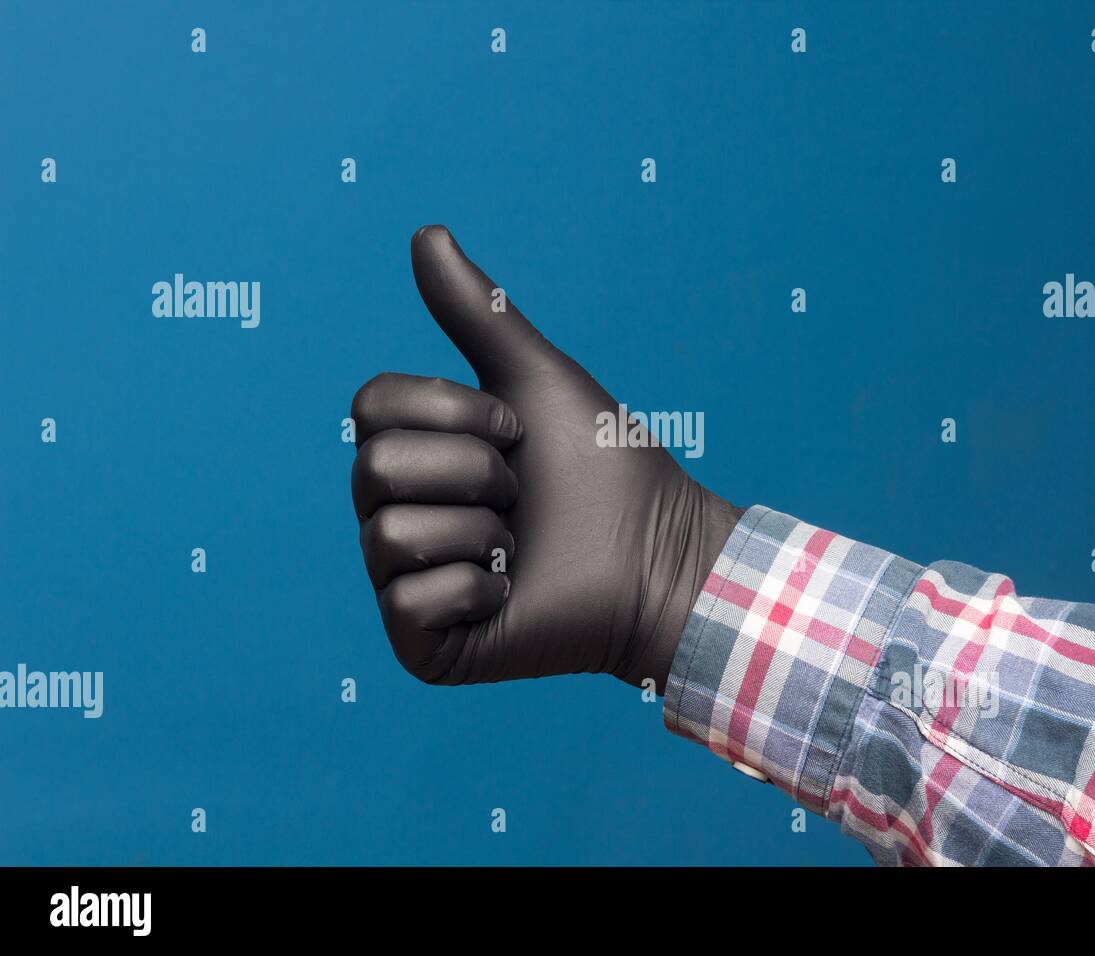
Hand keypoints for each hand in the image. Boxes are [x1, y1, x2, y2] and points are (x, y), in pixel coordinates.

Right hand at [350, 226, 742, 689]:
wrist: (656, 553)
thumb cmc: (602, 466)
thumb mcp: (533, 377)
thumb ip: (476, 311)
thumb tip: (425, 232)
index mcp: (411, 453)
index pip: (371, 406)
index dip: (453, 411)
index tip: (517, 433)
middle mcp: (394, 513)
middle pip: (373, 468)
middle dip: (474, 472)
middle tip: (522, 497)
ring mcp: (403, 582)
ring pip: (389, 535)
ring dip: (482, 532)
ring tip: (519, 548)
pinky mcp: (421, 644)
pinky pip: (408, 603)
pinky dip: (475, 591)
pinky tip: (508, 595)